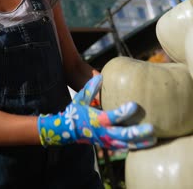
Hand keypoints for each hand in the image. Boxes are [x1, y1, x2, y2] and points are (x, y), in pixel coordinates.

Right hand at [37, 75, 155, 149]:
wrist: (69, 131)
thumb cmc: (77, 111)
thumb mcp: (80, 99)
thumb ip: (90, 89)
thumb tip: (100, 76)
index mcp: (97, 119)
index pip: (112, 117)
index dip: (123, 112)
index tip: (134, 105)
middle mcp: (103, 132)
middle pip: (123, 134)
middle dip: (138, 132)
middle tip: (152, 128)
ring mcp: (107, 140)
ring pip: (126, 144)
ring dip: (140, 142)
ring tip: (155, 139)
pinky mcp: (109, 145)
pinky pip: (124, 148)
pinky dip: (135, 147)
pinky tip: (147, 144)